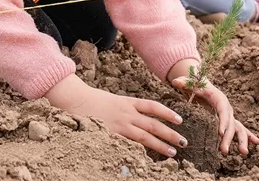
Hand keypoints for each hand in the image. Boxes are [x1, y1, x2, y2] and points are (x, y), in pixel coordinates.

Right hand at [45, 75, 185, 157]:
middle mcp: (127, 112)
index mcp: (127, 102)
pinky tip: (148, 159)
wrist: (75, 99)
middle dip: (170, 133)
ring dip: (160, 145)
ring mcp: (120, 124)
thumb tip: (137, 118)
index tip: (180, 120)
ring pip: (146, 136)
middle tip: (183, 142)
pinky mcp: (112, 134)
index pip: (153, 106)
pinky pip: (130, 144)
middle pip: (154, 124)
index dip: (168, 113)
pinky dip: (140, 151)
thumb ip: (125, 109)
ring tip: (173, 152)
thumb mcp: (112, 101)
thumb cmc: (91, 101)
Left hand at [170, 76, 258, 154]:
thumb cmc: (194, 84)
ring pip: (238, 128)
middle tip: (224, 151)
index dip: (223, 121)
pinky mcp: (227, 120)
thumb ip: (183, 83)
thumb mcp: (188, 82)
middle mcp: (226, 107)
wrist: (200, 83)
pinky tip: (256, 142)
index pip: (223, 110)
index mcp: (218, 98)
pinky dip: (248, 135)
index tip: (220, 133)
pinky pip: (240, 128)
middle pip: (230, 123)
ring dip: (241, 140)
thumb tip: (176, 82)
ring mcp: (228, 115)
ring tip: (243, 153)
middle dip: (228, 137)